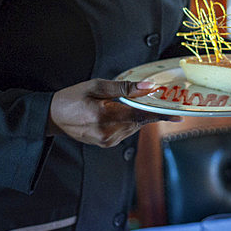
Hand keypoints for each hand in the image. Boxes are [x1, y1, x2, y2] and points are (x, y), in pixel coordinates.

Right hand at [48, 79, 178, 146]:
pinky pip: (126, 130)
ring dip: (137, 115)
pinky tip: (120, 112)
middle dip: (149, 111)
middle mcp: (108, 133)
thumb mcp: (97, 86)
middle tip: (158, 100)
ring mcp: (107, 141)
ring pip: (133, 126)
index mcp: (104, 116)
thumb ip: (123, 88)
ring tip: (128, 103)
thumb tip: (148, 87)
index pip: (139, 115)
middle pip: (139, 121)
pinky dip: (128, 121)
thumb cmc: (73, 97)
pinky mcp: (106, 144)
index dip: (160, 115)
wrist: (53, 117)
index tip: (177, 116)